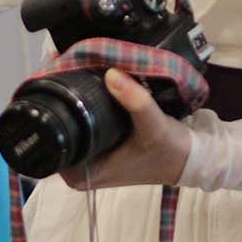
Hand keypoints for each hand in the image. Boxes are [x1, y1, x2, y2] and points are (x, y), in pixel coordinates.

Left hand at [64, 70, 193, 191]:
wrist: (191, 159)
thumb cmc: (168, 150)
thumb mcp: (153, 126)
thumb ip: (134, 101)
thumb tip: (110, 73)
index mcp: (80, 175)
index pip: (50, 141)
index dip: (51, 109)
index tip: (54, 77)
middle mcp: (78, 171)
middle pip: (57, 131)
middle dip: (60, 100)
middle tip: (62, 65)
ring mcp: (89, 159)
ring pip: (70, 125)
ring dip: (72, 101)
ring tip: (72, 68)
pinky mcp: (100, 149)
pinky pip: (83, 124)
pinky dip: (85, 107)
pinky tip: (86, 81)